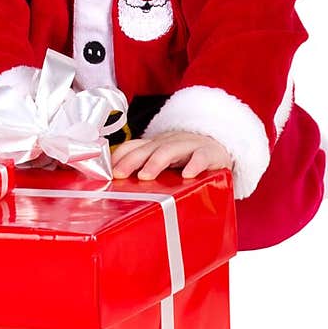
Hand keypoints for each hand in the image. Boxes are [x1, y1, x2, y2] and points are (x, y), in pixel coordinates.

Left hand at [111, 131, 232, 180]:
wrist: (220, 147)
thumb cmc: (186, 158)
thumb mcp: (163, 161)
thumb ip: (144, 168)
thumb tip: (118, 185)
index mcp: (155, 145)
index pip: (133, 146)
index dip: (119, 158)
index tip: (108, 172)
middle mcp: (169, 143)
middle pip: (147, 148)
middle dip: (131, 161)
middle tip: (119, 175)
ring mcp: (188, 146)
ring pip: (170, 150)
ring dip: (156, 162)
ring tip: (146, 175)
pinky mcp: (209, 153)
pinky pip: (201, 157)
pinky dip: (194, 165)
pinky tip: (188, 174)